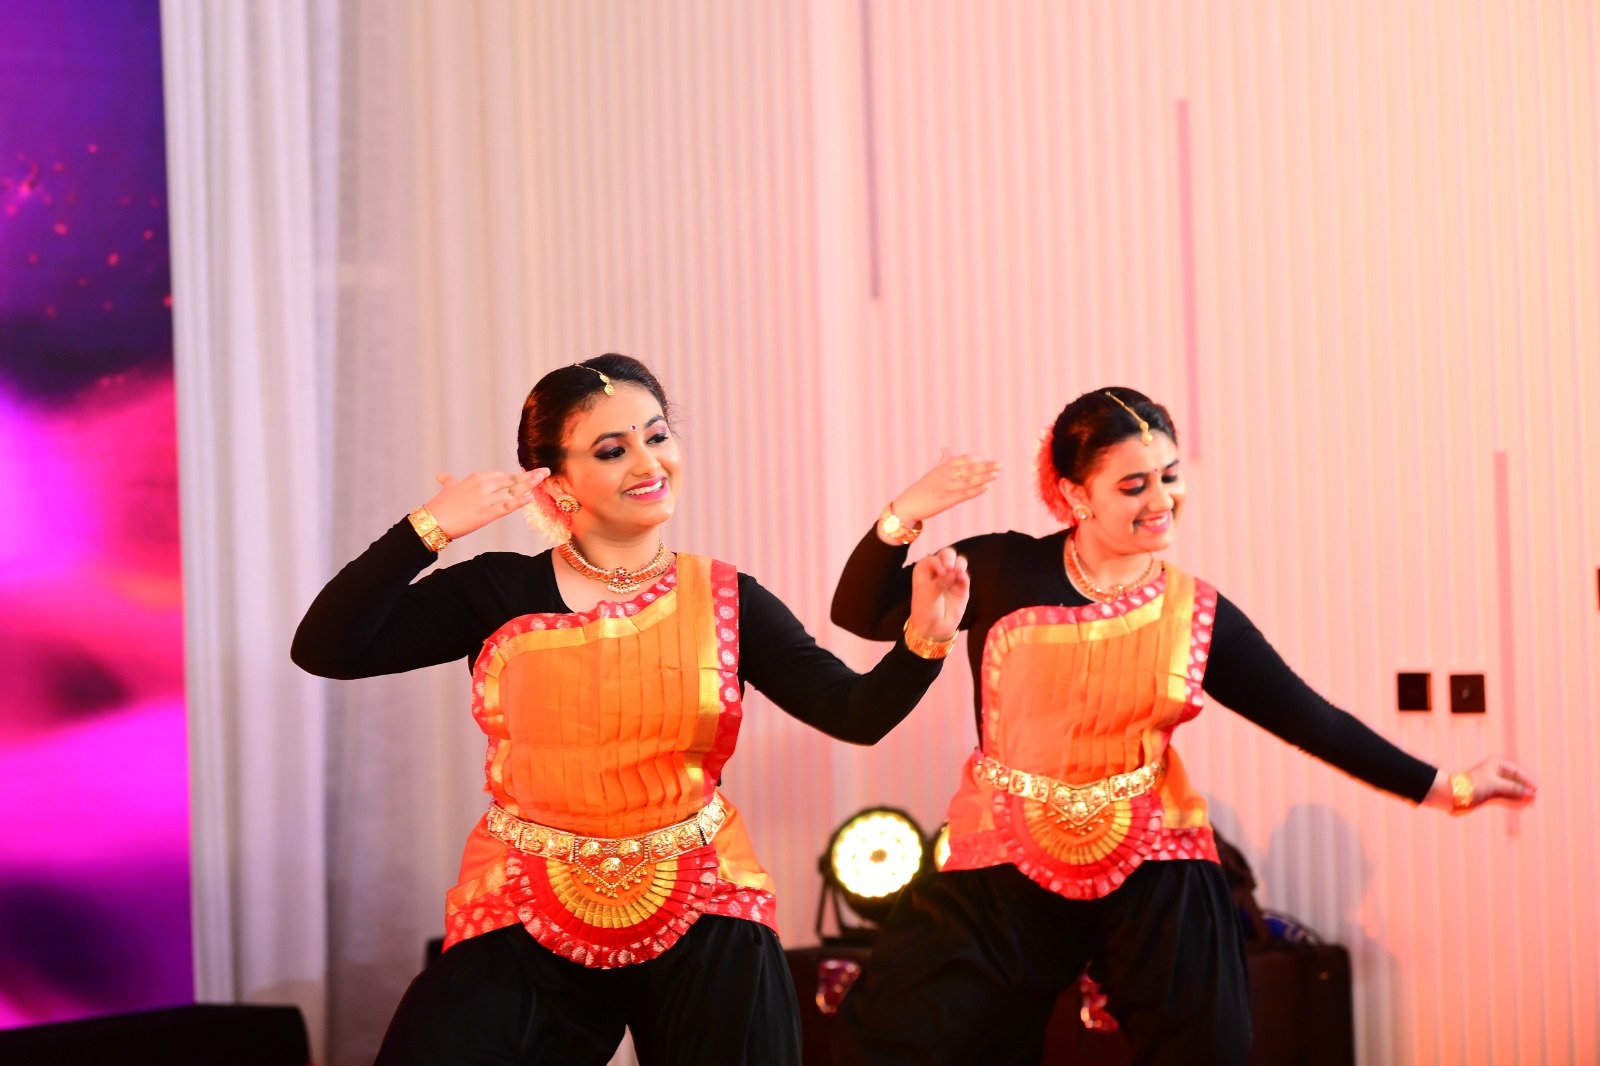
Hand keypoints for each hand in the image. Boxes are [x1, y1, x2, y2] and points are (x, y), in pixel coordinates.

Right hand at [424, 468, 549, 538]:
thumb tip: (443, 476)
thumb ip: (449, 481)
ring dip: (530, 485)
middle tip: (544, 471)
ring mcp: (487, 499)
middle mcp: (483, 486)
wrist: (433, 520)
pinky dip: (520, 501)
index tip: (527, 476)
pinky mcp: (488, 514)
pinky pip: (508, 506)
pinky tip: (531, 497)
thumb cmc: (439, 505)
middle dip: (529, 477)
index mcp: (476, 478)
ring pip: (513, 491)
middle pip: (511, 480)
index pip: (501, 476)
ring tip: (543, 479)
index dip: (515, 478)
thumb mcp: (446, 488)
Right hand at [889, 449, 1001, 526]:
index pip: (963, 459)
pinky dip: (975, 491)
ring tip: (995, 475)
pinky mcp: (945, 501)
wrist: (908, 504)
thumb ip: (943, 460)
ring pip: (967, 481)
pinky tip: (986, 488)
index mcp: (943, 467)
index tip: (990, 460)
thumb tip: (945, 448)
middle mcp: (944, 475)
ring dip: (983, 478)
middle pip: (968, 468)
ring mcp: (945, 488)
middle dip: (985, 466)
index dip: (978, 459)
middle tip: (999, 464)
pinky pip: (963, 495)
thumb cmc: (923, 488)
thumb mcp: (933, 471)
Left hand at [908, 546, 969, 642]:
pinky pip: (965, 576)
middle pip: (947, 555)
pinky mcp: (962, 586)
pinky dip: (964, 575)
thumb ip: (940, 582)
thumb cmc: (925, 610)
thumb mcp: (927, 595)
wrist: (934, 629)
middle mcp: (938, 571)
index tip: (940, 573)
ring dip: (960, 564)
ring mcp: (951, 577)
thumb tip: (953, 573)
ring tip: (958, 572)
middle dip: (950, 558)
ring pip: (959, 562)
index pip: (933, 559)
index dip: (938, 563)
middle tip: (950, 567)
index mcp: (925, 570)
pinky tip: (962, 579)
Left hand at [1460, 756, 1537, 810]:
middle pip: (1515, 782)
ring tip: (1531, 804)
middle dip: (1525, 790)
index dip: (1527, 781)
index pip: (1517, 772)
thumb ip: (1514, 789)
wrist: (1452, 795)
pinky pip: (1505, 798)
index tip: (1536, 789)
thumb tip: (1531, 794)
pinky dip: (1513, 802)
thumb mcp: (1495, 785)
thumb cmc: (1473, 785)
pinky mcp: (1489, 795)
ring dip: (1520, 797)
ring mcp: (1493, 785)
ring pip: (1511, 791)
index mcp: (1496, 765)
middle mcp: (1495, 773)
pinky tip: (1522, 806)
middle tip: (1534, 799)